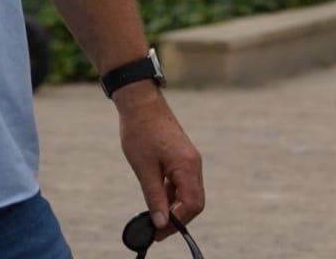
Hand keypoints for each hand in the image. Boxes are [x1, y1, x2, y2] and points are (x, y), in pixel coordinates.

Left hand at [114, 84, 204, 240]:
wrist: (141, 103)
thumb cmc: (140, 132)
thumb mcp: (144, 168)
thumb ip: (154, 197)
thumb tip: (160, 223)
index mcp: (187, 166)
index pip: (192, 204)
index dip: (176, 223)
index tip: (157, 233)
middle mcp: (193, 164)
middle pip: (194, 201)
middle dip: (177, 218)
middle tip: (156, 229)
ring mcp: (190, 160)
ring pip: (189, 192)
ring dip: (174, 206)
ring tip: (153, 215)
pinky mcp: (183, 157)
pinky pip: (183, 182)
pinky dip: (172, 194)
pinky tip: (156, 197)